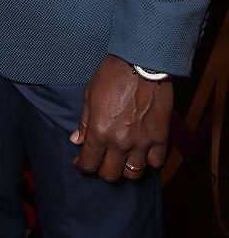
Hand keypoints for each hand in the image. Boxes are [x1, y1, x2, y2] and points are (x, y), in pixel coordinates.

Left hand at [69, 54, 172, 182]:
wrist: (141, 62)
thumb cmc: (112, 75)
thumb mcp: (90, 95)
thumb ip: (84, 122)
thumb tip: (76, 140)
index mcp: (99, 132)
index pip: (88, 164)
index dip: (82, 166)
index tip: (82, 164)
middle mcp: (120, 142)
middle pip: (110, 174)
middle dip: (102, 170)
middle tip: (101, 161)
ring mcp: (142, 142)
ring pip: (133, 173)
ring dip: (125, 170)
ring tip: (122, 160)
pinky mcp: (160, 137)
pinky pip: (156, 162)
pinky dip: (149, 161)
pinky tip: (143, 153)